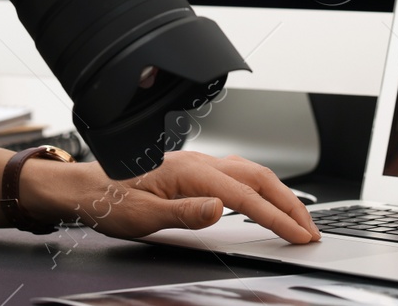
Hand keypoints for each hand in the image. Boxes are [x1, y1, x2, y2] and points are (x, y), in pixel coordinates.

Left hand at [26, 150, 319, 244]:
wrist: (85, 187)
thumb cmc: (108, 201)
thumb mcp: (142, 216)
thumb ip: (183, 213)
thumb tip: (220, 209)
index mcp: (190, 172)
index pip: (245, 196)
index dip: (277, 217)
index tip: (299, 235)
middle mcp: (198, 163)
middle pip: (258, 178)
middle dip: (290, 204)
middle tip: (312, 231)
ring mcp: (198, 164)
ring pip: (251, 173)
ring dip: (280, 194)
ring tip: (298, 218)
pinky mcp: (194, 171)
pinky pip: (239, 174)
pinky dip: (262, 187)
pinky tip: (265, 199)